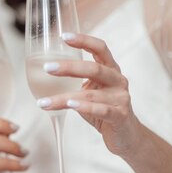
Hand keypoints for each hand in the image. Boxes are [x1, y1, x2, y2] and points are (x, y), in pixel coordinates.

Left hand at [38, 33, 141, 156]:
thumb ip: (77, 82)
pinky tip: (70, 105)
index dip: (84, 40)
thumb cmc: (104, 110)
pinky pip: (101, 109)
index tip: (64, 36)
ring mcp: (121, 98)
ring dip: (64, 98)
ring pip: (90, 94)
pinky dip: (84, 107)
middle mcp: (118, 80)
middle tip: (47, 68)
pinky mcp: (120, 116)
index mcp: (111, 70)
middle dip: (69, 67)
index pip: (100, 48)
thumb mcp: (91, 92)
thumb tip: (46, 75)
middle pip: (94, 68)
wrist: (127, 136)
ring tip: (44, 102)